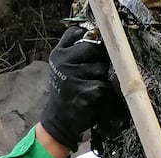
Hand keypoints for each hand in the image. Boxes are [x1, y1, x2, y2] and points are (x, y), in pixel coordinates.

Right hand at [39, 27, 114, 151]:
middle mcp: (63, 62)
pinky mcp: (83, 92)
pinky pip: (102, 85)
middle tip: (97, 71)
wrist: (59, 120)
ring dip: (102, 77)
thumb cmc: (66, 92)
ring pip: (100, 67)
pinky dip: (103, 92)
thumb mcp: (63, 68)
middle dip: (99, 58)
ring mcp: (72, 77)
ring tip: (93, 86)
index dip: (89, 38)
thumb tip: (98, 37)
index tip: (94, 49)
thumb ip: (74, 52)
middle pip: (92, 48)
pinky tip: (94, 98)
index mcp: (58, 53)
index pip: (76, 33)